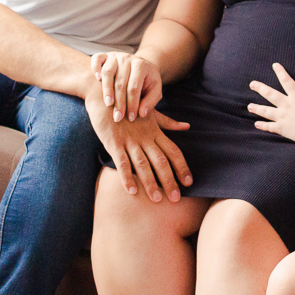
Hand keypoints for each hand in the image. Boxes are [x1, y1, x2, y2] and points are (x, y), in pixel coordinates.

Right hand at [85, 86, 191, 200]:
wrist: (105, 95)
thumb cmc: (129, 104)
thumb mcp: (151, 113)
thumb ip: (168, 123)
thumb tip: (187, 127)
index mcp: (155, 132)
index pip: (173, 151)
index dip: (182, 167)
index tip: (189, 182)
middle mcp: (144, 138)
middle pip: (161, 161)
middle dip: (169, 180)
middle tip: (176, 198)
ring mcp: (129, 141)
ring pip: (143, 164)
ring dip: (151, 182)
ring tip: (157, 199)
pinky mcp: (113, 143)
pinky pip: (121, 162)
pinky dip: (126, 176)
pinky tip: (132, 191)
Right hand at [92, 51, 163, 121]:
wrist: (141, 66)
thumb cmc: (147, 81)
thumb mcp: (155, 90)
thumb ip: (150, 101)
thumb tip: (141, 114)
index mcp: (141, 65)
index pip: (134, 87)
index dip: (132, 104)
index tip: (131, 118)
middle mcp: (127, 58)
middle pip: (120, 82)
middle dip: (119, 102)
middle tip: (117, 118)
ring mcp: (115, 56)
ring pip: (108, 72)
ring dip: (106, 89)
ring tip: (108, 104)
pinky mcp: (105, 55)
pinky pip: (97, 59)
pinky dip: (95, 67)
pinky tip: (97, 79)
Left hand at [248, 62, 294, 148]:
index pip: (287, 81)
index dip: (280, 72)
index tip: (274, 65)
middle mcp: (287, 105)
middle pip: (270, 95)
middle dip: (260, 88)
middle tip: (251, 84)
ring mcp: (283, 117)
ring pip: (266, 111)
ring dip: (257, 108)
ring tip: (249, 106)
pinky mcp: (282, 129)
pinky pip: (270, 127)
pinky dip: (263, 126)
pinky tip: (256, 124)